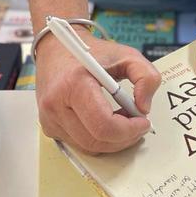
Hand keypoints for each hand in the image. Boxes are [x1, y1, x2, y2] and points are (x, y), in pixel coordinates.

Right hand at [35, 30, 160, 153]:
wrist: (58, 49)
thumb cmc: (91, 52)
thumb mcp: (126, 54)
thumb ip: (146, 76)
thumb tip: (144, 107)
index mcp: (74, 84)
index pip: (103, 125)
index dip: (128, 130)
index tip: (143, 122)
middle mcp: (56, 105)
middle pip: (96, 141)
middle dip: (124, 137)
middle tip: (138, 125)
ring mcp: (50, 119)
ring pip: (88, 147)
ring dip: (112, 140)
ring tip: (125, 121)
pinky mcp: (49, 127)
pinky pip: (79, 144)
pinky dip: (99, 138)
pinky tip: (109, 122)